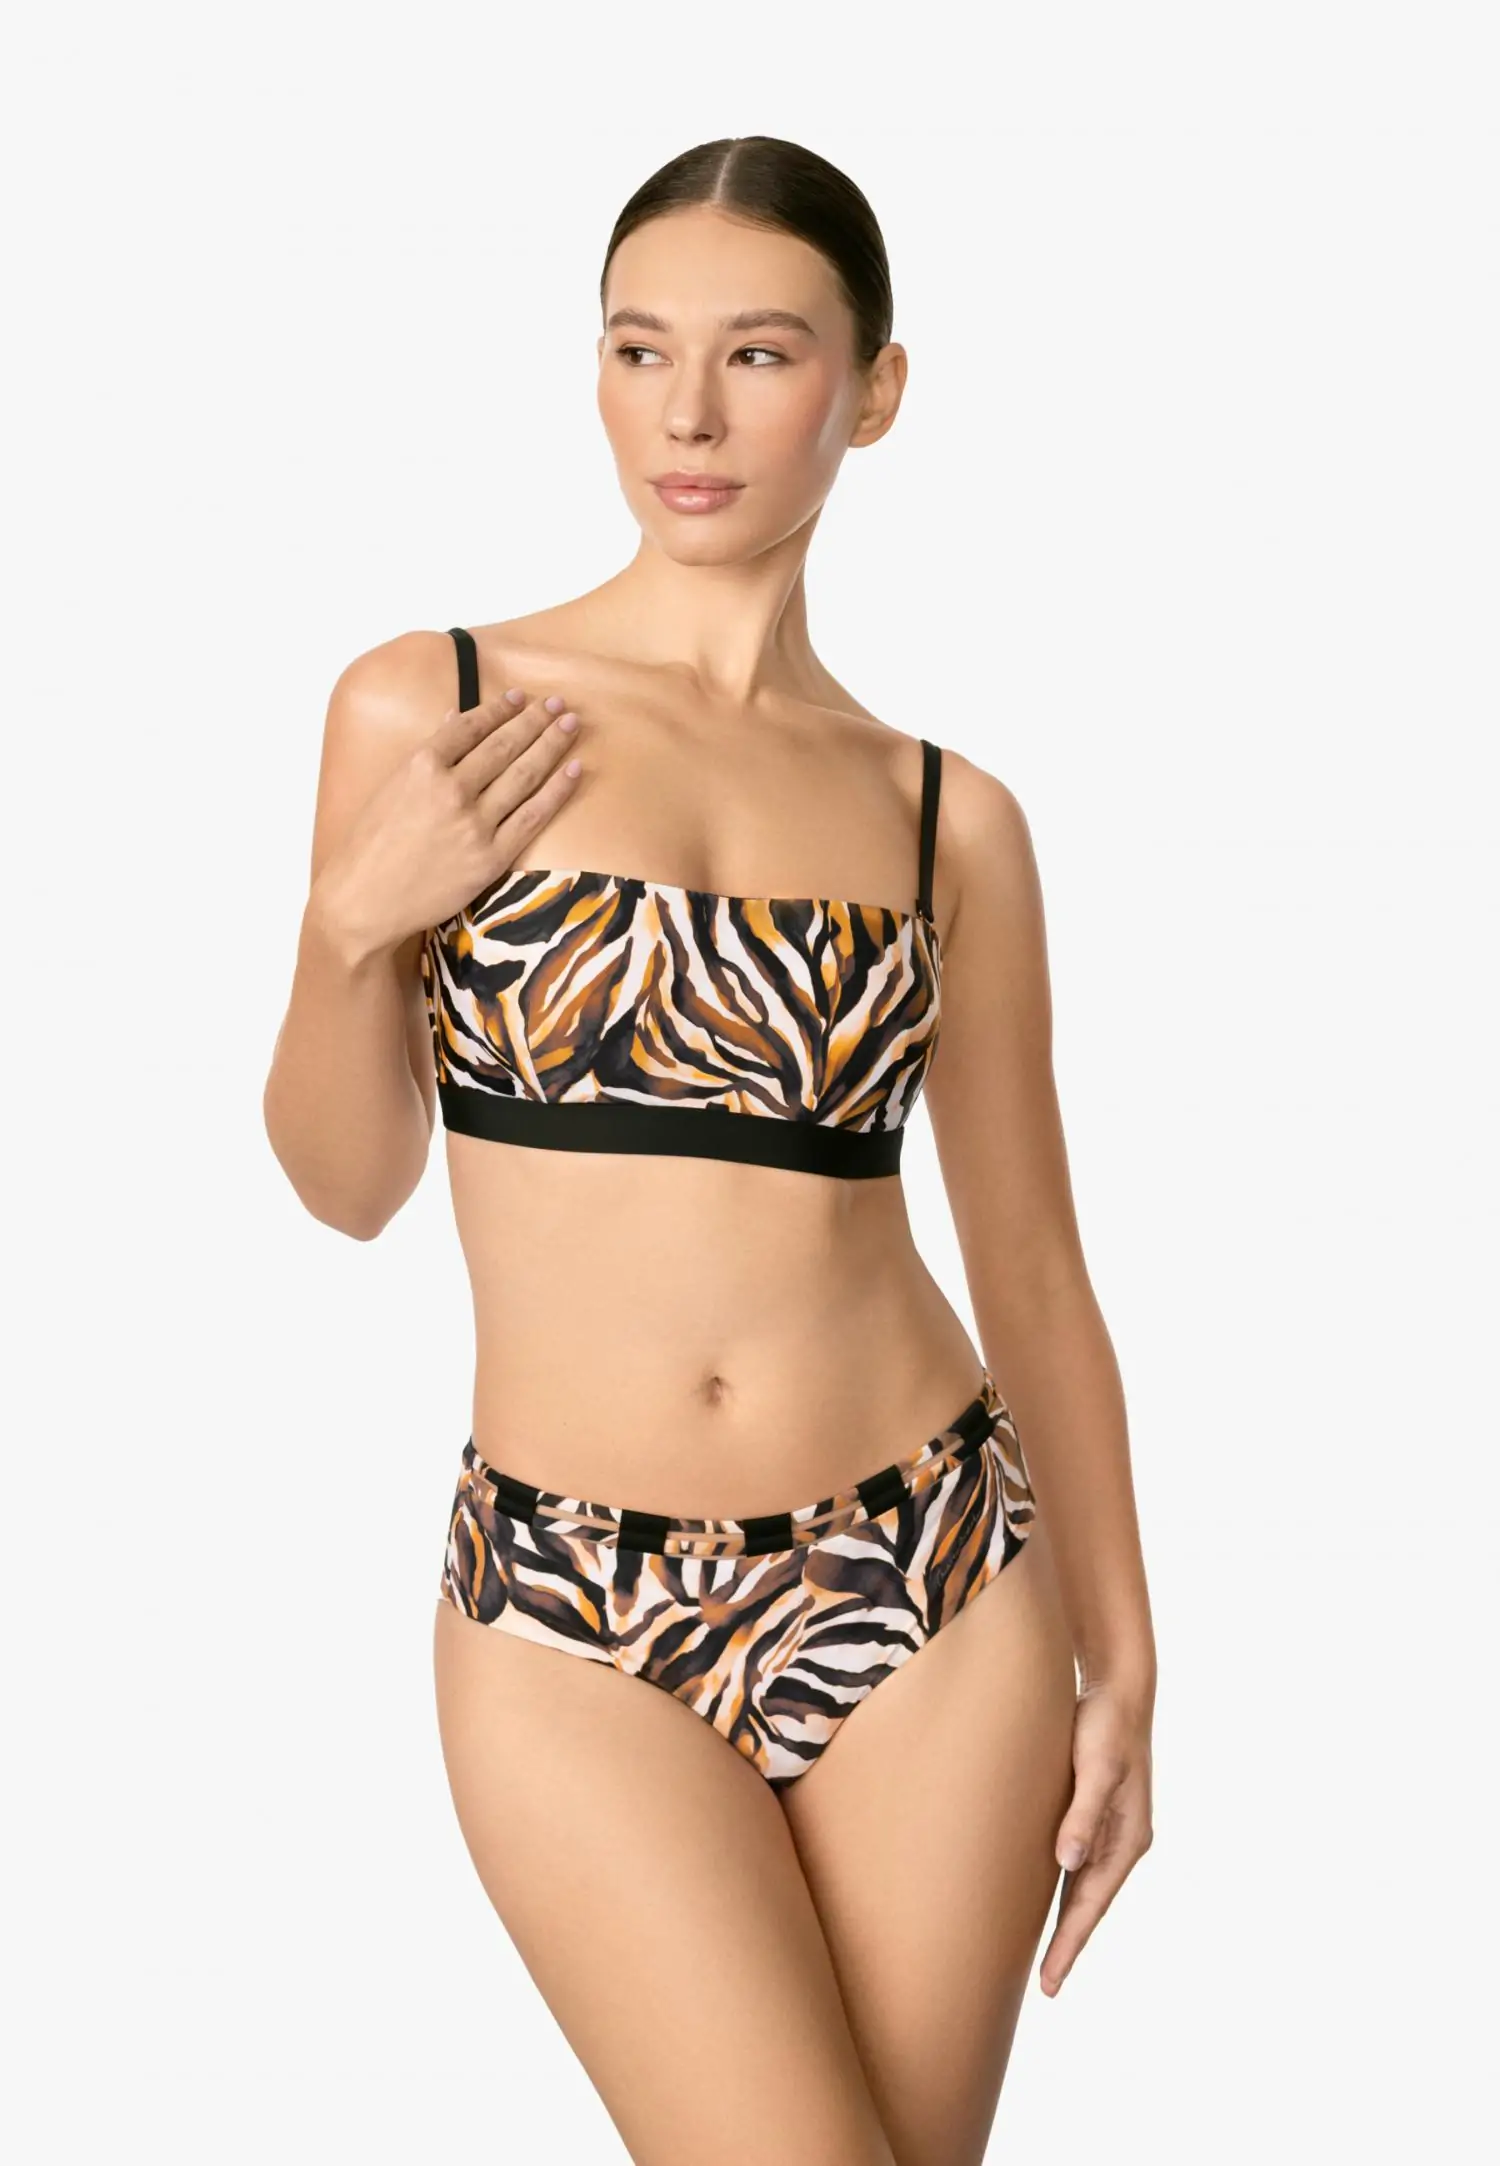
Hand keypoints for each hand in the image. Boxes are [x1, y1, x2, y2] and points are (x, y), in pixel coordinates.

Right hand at [313, 690, 583, 960]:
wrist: (365, 901)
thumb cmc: (371, 845)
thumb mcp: (391, 788)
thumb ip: (427, 753)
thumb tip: (454, 716)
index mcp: (421, 766)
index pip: (471, 726)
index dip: (501, 709)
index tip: (522, 697)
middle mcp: (451, 789)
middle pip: (504, 746)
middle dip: (536, 720)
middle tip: (559, 704)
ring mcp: (474, 824)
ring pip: (524, 774)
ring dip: (552, 745)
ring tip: (571, 724)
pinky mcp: (491, 857)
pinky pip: (534, 816)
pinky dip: (557, 790)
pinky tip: (575, 769)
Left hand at [1040, 1677, 1153, 1995]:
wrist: (1117, 1688)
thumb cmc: (1105, 1725)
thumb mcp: (1096, 1766)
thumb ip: (1084, 1813)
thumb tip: (1068, 1862)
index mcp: (1128, 1838)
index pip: (1092, 1904)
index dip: (1070, 1943)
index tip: (1051, 1980)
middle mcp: (1122, 1841)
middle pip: (1089, 1904)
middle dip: (1068, 1944)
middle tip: (1045, 1987)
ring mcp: (1110, 1830)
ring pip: (1083, 1887)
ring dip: (1066, 1921)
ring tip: (1045, 1957)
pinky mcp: (1094, 1813)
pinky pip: (1078, 1865)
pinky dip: (1064, 1889)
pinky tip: (1045, 1900)